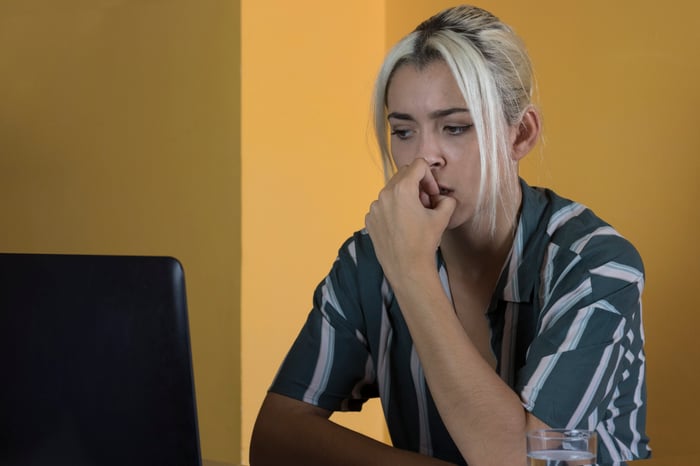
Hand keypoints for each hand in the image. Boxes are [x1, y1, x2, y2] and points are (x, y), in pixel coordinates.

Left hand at [365, 159, 455, 280]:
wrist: (406, 268)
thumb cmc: (424, 243)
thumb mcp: (442, 218)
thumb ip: (447, 200)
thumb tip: (443, 198)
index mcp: (402, 189)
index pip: (418, 165)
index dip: (429, 178)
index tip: (432, 195)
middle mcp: (385, 194)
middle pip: (404, 175)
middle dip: (417, 186)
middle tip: (425, 205)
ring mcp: (374, 207)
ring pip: (392, 191)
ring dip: (404, 198)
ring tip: (413, 217)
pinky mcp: (369, 219)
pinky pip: (383, 206)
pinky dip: (393, 210)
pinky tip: (401, 226)